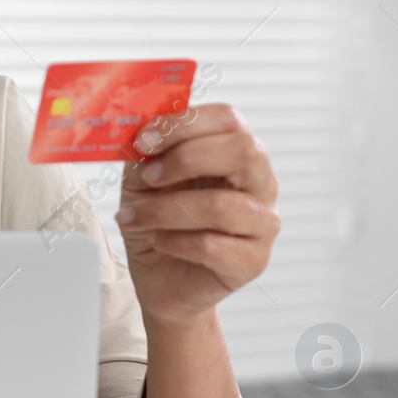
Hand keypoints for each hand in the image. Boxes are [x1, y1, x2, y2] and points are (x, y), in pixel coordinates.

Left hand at [114, 104, 279, 328]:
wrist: (160, 278)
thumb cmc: (157, 221)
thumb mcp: (143, 179)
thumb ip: (146, 152)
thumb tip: (138, 129)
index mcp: (235, 153)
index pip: (229, 119)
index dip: (185, 123)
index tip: (144, 140)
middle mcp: (259, 183)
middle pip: (243, 151)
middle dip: (185, 159)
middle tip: (148, 177)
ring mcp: (262, 223)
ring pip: (221, 206)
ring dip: (164, 210)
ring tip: (134, 218)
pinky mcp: (253, 261)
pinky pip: (211, 246)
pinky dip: (173, 242)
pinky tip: (157, 241)